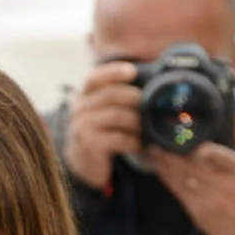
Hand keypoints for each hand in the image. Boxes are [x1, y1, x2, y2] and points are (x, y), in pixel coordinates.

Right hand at [64, 60, 142, 189]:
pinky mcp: (89, 145)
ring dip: (137, 122)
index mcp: (84, 97)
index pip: (93, 79)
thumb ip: (121, 95)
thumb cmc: (105, 131)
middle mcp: (79, 110)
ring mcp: (81, 128)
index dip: (112, 72)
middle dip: (134, 97)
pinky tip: (139, 145)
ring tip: (146, 128)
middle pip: (110, 95)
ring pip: (117, 116)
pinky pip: (118, 138)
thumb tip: (156, 77)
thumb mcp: (107, 110)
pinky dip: (134, 141)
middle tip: (149, 104)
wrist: (87, 162)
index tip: (132, 72)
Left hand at [149, 113, 234, 234]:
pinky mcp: (196, 211)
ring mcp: (208, 199)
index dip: (208, 151)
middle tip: (158, 139)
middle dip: (174, 153)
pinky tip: (158, 169)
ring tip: (152, 150)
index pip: (224, 157)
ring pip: (182, 178)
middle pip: (194, 166)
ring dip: (165, 164)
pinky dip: (167, 179)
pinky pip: (178, 192)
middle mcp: (223, 184)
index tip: (195, 143)